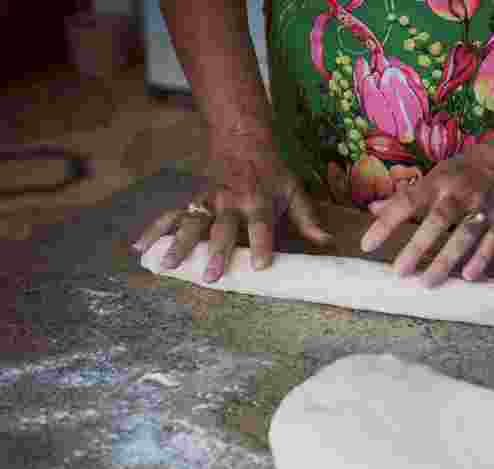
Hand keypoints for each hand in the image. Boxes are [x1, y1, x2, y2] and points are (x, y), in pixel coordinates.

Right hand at [131, 133, 330, 281]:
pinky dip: (154, 231)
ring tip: (166, 266)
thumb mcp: (294, 189)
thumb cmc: (271, 171)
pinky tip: (140, 249)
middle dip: (215, 252)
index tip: (262, 265)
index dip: (262, 243)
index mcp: (257, 198)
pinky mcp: (193, 201)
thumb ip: (307, 218)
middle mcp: (229, 201)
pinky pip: (171, 216)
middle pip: (221, 228)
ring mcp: (208, 201)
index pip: (261, 224)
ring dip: (178, 245)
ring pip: (191, 223)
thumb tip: (327, 242)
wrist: (241, 139)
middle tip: (210, 276)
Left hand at [360, 135, 493, 287]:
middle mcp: (460, 193)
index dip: (386, 223)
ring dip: (447, 259)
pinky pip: (493, 241)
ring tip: (428, 282)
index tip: (367, 245)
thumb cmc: (462, 171)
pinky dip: (482, 258)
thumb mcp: (433, 175)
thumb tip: (372, 209)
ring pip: (465, 234)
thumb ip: (404, 195)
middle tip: (399, 271)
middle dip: (419, 246)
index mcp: (438, 181)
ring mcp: (484, 207)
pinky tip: (469, 276)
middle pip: (438, 220)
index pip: (407, 201)